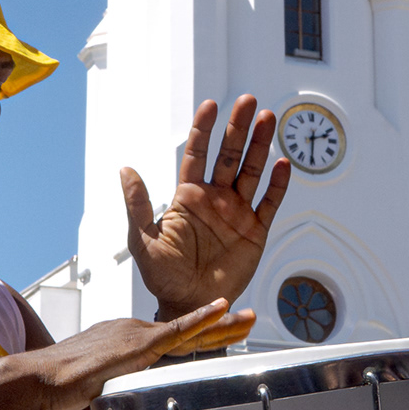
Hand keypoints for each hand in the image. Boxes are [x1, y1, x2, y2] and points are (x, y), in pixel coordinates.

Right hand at [25, 301, 234, 409]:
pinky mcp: (136, 344)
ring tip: (247, 318)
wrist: (38, 380)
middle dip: (219, 327)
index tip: (220, 334)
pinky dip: (201, 319)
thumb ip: (118, 387)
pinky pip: (176, 330)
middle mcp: (134, 332)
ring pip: (188, 329)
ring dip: (221, 325)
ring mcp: (136, 336)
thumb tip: (124, 404)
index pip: (171, 338)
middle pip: (186, 331)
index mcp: (126, 340)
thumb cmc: (59, 388)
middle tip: (246, 320)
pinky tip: (220, 310)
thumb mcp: (98, 385)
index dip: (198, 335)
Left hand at [125, 96, 290, 321]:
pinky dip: (278, 184)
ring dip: (261, 146)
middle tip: (249, 102)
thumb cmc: (163, 278)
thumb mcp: (143, 241)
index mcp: (188, 197)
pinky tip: (283, 164)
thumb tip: (125, 170)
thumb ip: (138, 205)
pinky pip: (269, 203)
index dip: (204, 129)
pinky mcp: (255, 232)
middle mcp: (215, 200)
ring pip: (252, 172)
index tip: (211, 105)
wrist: (190, 306)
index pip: (198, 154)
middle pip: (230, 155)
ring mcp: (237, 214)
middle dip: (239, 128)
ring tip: (269, 120)